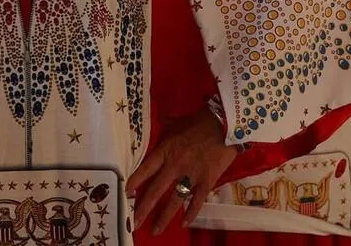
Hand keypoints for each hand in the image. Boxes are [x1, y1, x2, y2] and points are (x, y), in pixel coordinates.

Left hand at [125, 106, 238, 235]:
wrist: (225, 124)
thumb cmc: (201, 121)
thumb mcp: (178, 121)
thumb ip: (166, 125)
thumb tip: (159, 120)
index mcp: (166, 150)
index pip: (145, 169)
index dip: (135, 181)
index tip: (126, 192)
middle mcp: (174, 166)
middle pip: (155, 190)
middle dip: (143, 208)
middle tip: (134, 222)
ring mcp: (190, 176)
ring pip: (174, 201)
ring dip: (164, 217)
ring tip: (155, 230)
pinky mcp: (206, 181)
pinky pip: (197, 201)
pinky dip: (190, 213)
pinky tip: (184, 224)